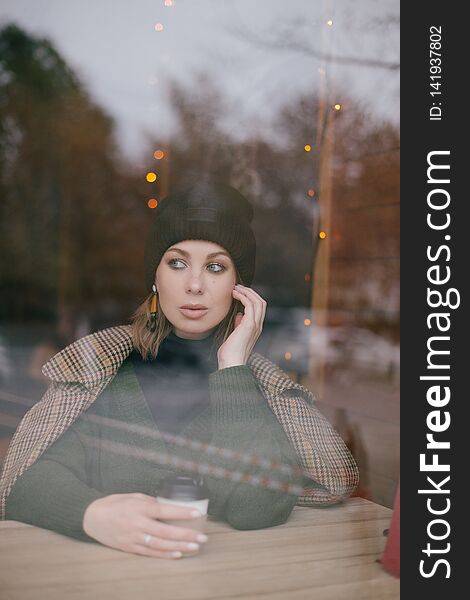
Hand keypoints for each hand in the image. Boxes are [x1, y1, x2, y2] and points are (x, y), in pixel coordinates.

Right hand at [83, 493, 207, 558]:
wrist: (92, 518)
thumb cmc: (115, 503)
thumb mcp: (134, 496)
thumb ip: (151, 501)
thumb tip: (169, 505)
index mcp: (139, 507)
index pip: (164, 510)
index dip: (182, 512)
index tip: (197, 513)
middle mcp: (138, 523)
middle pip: (166, 531)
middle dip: (186, 535)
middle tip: (202, 537)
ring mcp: (134, 537)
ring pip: (160, 545)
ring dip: (179, 547)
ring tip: (195, 547)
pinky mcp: (130, 548)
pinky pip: (150, 553)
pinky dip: (164, 555)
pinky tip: (177, 554)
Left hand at [217, 284, 266, 368]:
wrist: (231, 363)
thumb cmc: (230, 353)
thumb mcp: (235, 335)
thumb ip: (239, 325)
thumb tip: (239, 315)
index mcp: (255, 328)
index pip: (259, 308)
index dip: (251, 298)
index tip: (239, 293)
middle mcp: (258, 326)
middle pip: (261, 302)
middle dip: (250, 292)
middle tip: (238, 287)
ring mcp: (255, 325)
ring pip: (258, 301)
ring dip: (247, 292)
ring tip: (236, 288)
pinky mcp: (249, 325)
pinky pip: (250, 305)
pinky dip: (243, 297)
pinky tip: (234, 294)